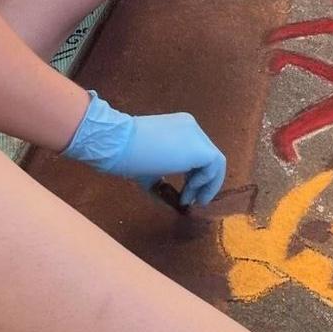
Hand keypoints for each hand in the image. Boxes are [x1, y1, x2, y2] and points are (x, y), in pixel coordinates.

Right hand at [62, 93, 226, 206]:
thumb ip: (163, 181)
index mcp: (179, 128)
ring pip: (215, 161)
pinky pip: (215, 165)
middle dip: (200, 183)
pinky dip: (207, 182)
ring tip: (192, 201)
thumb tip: (176, 203)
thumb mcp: (148, 170)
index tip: (183, 195)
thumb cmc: (126, 155)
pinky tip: (189, 192)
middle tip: (189, 201)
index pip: (196, 153)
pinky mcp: (199, 147)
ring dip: (207, 185)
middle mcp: (191, 127)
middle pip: (207, 157)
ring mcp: (196, 135)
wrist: (117, 143)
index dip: (193, 176)